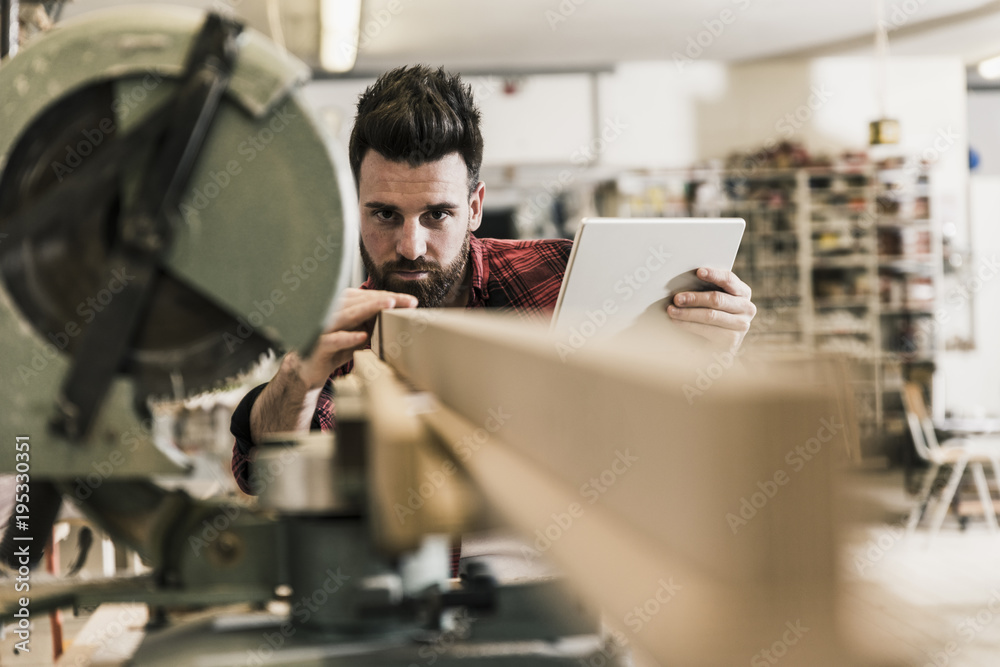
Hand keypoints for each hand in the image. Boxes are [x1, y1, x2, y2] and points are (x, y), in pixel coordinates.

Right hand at [288, 287, 417, 388]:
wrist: (309, 369)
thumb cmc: (336, 348)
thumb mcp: (358, 334)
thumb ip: (372, 323)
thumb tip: (396, 316)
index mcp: (342, 306)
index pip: (368, 297)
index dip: (389, 297)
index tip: (411, 301)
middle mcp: (332, 311)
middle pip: (360, 302)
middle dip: (385, 299)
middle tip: (408, 301)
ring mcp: (324, 327)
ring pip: (347, 315)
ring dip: (368, 309)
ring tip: (388, 305)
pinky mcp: (318, 345)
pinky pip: (333, 340)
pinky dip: (347, 338)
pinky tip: (362, 336)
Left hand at [666, 268, 755, 352]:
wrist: (718, 343)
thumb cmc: (712, 312)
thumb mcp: (712, 299)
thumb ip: (706, 289)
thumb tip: (683, 280)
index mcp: (743, 292)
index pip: (729, 279)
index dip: (714, 275)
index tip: (698, 272)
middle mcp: (746, 307)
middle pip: (717, 299)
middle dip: (695, 298)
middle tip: (677, 298)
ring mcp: (741, 324)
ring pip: (710, 315)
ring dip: (688, 313)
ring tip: (672, 311)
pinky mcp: (732, 339)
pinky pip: (707, 330)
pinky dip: (689, 325)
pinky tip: (677, 322)